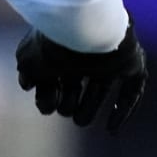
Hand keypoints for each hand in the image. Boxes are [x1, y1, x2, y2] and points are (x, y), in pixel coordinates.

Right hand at [16, 23, 147, 132]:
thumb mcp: (27, 61)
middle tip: (65, 110)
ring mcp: (105, 61)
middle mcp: (82, 55)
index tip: (47, 106)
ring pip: (99, 91)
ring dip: (89, 109)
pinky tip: (112, 128)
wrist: (83, 28)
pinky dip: (122, 112)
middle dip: (68, 104)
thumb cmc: (52, 44)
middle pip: (74, 87)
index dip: (48, 97)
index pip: (53, 79)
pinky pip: (129, 93)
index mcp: (59, 50)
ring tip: (81, 121)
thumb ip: (27, 75)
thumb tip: (27, 85)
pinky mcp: (128, 66)